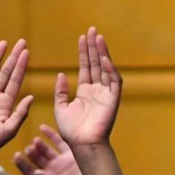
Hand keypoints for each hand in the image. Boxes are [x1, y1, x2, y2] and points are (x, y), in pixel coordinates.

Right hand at [0, 39, 33, 158]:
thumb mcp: (8, 130)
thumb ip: (20, 114)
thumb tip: (31, 97)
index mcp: (5, 104)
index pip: (15, 80)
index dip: (21, 66)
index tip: (26, 52)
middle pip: (5, 73)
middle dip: (13, 57)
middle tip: (22, 42)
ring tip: (3, 43)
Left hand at [13, 125, 88, 174]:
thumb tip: (36, 174)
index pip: (30, 173)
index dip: (23, 165)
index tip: (17, 156)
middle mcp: (52, 170)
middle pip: (37, 160)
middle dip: (32, 153)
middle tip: (29, 148)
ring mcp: (60, 160)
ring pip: (46, 150)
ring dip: (39, 145)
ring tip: (36, 140)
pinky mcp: (70, 152)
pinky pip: (59, 141)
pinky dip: (50, 134)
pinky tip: (42, 128)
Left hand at [54, 28, 120, 149]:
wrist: (82, 145)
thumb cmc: (71, 132)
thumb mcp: (60, 109)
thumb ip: (60, 92)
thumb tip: (61, 75)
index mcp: (85, 92)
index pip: (85, 67)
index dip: (84, 53)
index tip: (82, 38)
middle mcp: (97, 90)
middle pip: (96, 64)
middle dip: (94, 47)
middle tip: (91, 30)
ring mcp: (106, 94)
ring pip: (105, 69)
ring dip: (102, 53)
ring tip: (98, 38)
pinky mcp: (113, 100)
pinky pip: (114, 82)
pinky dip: (109, 70)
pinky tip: (103, 59)